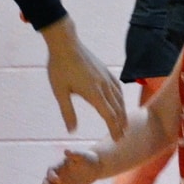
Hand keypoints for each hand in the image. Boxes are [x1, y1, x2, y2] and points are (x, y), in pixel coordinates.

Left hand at [42, 17, 127, 138]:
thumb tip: (72, 131)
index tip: (117, 140)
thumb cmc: (59, 68)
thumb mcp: (60, 92)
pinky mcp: (105, 70)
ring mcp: (106, 77)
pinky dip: (121, 98)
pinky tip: (120, 101)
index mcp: (93, 93)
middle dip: (120, 124)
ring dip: (123, 112)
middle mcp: (104, 85)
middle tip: (122, 137)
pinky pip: (118, 87)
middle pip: (117, 109)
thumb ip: (67, 112)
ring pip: (119, 98)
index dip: (114, 129)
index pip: (109, 115)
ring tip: (123, 123)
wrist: (65, 43)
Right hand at [43, 148, 104, 183]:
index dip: (51, 176)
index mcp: (59, 166)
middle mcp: (58, 175)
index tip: (57, 180)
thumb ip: (73, 154)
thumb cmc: (87, 158)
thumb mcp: (81, 156)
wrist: (95, 166)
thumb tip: (66, 151)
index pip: (50, 171)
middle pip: (46, 182)